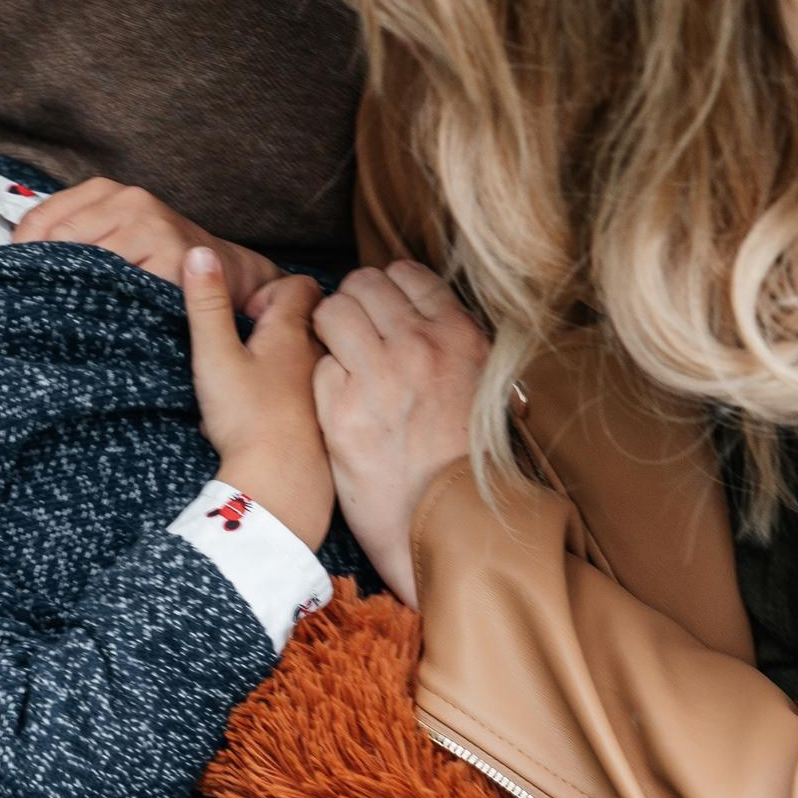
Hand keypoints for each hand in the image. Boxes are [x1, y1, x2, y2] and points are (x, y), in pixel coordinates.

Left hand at [14, 176, 276, 308]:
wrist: (225, 274)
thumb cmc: (157, 259)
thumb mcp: (111, 234)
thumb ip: (69, 239)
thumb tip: (11, 265)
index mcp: (106, 191)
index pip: (38, 220)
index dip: (20, 255)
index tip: (13, 282)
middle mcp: (130, 200)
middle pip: (59, 241)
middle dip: (43, 276)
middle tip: (34, 306)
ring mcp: (153, 226)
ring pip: (87, 265)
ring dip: (72, 293)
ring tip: (65, 315)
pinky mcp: (171, 258)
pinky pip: (122, 287)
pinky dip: (107, 305)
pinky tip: (102, 318)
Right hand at [181, 250, 333, 551]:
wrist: (282, 486)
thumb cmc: (247, 419)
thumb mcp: (215, 355)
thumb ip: (206, 304)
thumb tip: (199, 252)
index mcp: (293, 333)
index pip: (301, 286)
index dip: (273, 289)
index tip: (247, 311)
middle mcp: (317, 357)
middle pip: (309, 321)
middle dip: (279, 323)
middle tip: (249, 342)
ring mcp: (324, 392)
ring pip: (309, 360)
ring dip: (285, 360)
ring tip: (255, 379)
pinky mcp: (325, 424)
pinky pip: (309, 396)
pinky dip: (291, 395)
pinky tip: (267, 416)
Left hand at [312, 263, 491, 606]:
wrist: (447, 524)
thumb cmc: (464, 460)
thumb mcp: (479, 386)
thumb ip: (451, 342)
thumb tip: (416, 309)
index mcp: (459, 337)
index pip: (407, 274)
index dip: (385, 287)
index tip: (381, 309)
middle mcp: (420, 347)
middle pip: (363, 284)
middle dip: (352, 302)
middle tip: (353, 335)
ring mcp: (379, 375)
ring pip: (332, 312)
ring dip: (329, 331)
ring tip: (340, 361)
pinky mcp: (342, 408)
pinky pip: (318, 363)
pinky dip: (322, 377)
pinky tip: (337, 401)